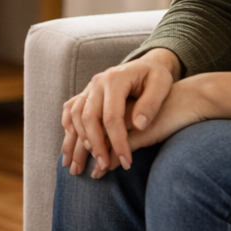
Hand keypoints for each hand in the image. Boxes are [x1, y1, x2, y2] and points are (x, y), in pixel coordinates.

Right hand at [62, 48, 179, 178]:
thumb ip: (151, 103)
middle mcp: (98, 82)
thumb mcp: (162, 84)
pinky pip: (70, 109)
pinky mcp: (87, 93)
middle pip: (89, 118)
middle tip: (104, 166)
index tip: (126, 162)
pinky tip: (71, 141)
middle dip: (96, 145)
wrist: (147, 64)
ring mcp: (90, 87)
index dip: (118, 142)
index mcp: (115, 80)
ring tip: (85, 161)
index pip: (112, 116)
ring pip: (76, 115)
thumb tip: (138, 125)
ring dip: (79, 140)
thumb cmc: (156, 76)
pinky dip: (68, 125)